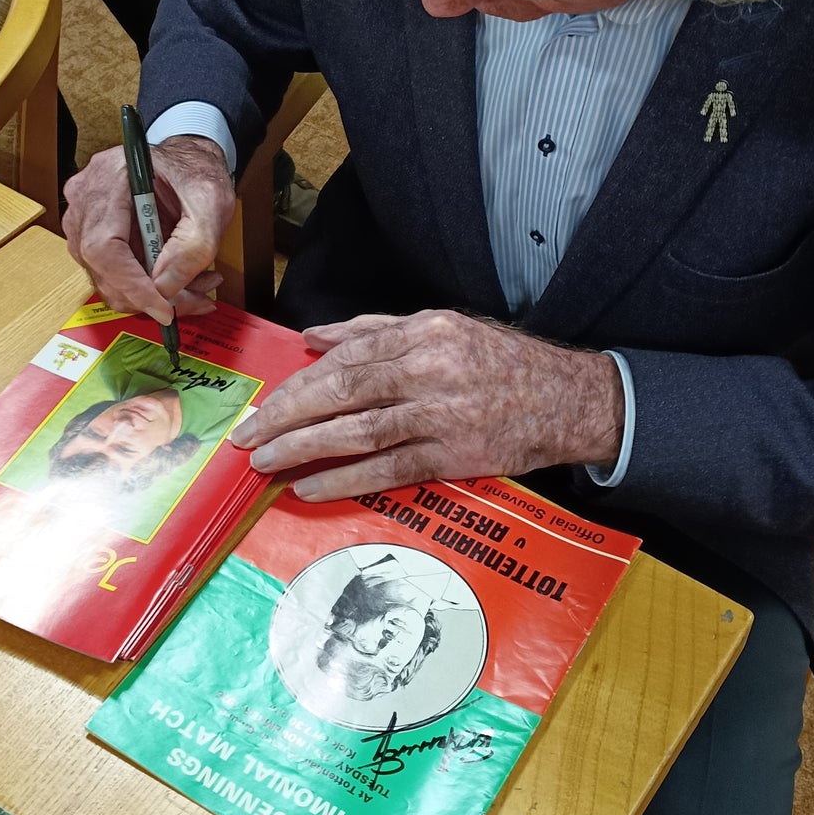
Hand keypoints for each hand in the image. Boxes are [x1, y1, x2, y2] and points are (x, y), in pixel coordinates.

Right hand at [62, 134, 235, 323]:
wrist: (187, 160)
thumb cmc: (194, 171)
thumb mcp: (210, 201)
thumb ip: (194, 245)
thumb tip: (165, 287)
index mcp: (109, 177)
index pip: (103, 247)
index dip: (131, 285)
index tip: (163, 307)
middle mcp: (86, 197)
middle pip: (102, 268)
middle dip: (149, 295)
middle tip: (194, 300)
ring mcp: (84, 217)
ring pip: (107, 278)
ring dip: (152, 293)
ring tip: (196, 285)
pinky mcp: (92, 234)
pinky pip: (112, 274)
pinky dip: (146, 286)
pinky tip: (178, 278)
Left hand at [230, 309, 625, 500]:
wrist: (568, 400)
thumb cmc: (500, 362)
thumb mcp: (442, 327)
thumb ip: (375, 329)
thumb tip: (314, 338)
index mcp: (421, 332)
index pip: (342, 359)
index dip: (296, 385)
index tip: (263, 405)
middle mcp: (427, 369)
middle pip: (340, 393)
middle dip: (285, 417)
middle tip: (246, 437)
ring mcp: (440, 415)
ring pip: (356, 433)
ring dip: (303, 449)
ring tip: (264, 462)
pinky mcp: (453, 456)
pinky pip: (386, 470)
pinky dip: (344, 480)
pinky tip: (309, 487)